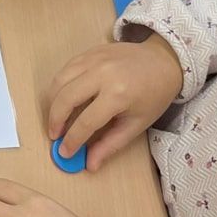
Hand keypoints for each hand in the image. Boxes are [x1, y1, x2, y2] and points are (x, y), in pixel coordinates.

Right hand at [45, 35, 184, 170]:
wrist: (163, 61)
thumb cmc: (153, 95)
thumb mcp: (136, 124)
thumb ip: (110, 145)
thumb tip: (89, 165)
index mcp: (118, 95)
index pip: (85, 122)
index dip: (72, 140)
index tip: (64, 153)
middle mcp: (102, 74)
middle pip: (65, 99)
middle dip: (54, 121)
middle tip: (54, 135)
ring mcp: (94, 59)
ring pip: (59, 81)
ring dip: (52, 103)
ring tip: (55, 118)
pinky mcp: (89, 52)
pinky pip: (65, 69)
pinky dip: (59, 86)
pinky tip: (62, 99)